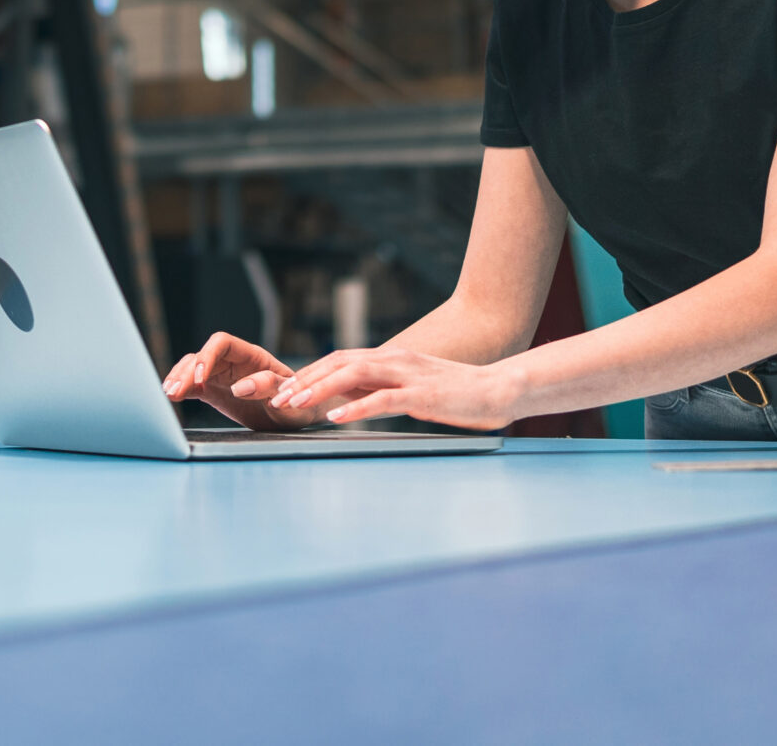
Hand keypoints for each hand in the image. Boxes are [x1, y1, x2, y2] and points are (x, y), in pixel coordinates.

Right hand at [162, 332, 320, 430]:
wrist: (297, 417)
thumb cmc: (298, 404)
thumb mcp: (289, 398)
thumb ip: (268, 388)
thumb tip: (240, 387)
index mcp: (252, 356)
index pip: (222, 343)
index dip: (208, 356)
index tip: (201, 377)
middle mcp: (234, 361)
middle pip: (202, 355)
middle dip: (187, 371)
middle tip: (174, 391)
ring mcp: (222, 375)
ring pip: (194, 368)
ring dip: (180, 378)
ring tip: (168, 394)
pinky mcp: (215, 391)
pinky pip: (193, 384)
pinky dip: (181, 387)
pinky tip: (170, 395)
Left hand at [269, 346, 519, 431]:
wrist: (498, 389)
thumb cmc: (456, 394)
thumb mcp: (410, 389)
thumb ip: (380, 389)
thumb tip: (347, 400)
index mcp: (390, 358)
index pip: (339, 359)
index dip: (309, 373)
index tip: (284, 389)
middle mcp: (395, 359)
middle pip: (339, 363)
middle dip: (305, 379)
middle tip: (277, 397)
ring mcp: (408, 375)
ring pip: (354, 376)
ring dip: (321, 389)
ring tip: (296, 404)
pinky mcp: (423, 395)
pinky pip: (383, 399)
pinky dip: (356, 408)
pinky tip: (337, 418)